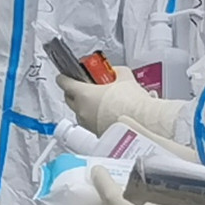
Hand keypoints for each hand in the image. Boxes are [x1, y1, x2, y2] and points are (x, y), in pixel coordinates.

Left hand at [58, 65, 183, 142]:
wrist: (141, 124)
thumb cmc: (131, 103)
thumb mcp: (124, 77)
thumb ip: (115, 72)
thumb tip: (114, 71)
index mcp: (83, 94)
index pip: (64, 82)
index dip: (65, 77)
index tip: (66, 75)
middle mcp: (81, 110)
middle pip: (68, 97)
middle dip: (74, 91)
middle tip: (85, 86)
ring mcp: (87, 123)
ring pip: (79, 111)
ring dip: (85, 105)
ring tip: (100, 100)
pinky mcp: (95, 132)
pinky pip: (89, 122)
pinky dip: (94, 116)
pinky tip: (106, 112)